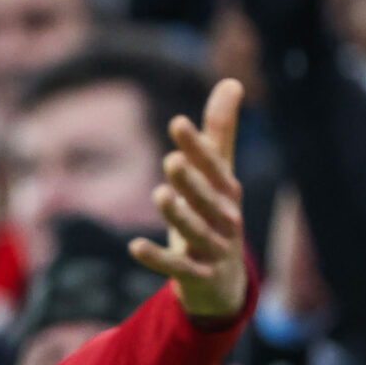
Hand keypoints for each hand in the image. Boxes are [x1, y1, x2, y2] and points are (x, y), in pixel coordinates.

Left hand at [132, 79, 247, 323]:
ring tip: (159, 194)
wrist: (224, 283)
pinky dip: (156, 258)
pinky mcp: (197, 276)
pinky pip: (176, 268)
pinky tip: (134, 246)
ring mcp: (212, 249)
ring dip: (178, 214)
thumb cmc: (215, 217)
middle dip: (192, 180)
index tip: (177, 124)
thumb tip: (231, 80)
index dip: (198, 146)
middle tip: (171, 160)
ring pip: (195, 231)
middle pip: (208, 198)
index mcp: (228, 192)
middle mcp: (225, 219)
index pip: (215, 166)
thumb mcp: (218, 177)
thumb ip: (220, 133)